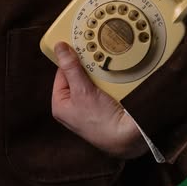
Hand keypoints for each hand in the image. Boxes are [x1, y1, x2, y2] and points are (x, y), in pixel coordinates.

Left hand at [51, 42, 149, 159]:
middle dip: (88, 69)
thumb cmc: (101, 121)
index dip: (70, 61)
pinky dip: (108, 82)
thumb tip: (59, 48)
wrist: (127, 137)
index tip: (79, 49)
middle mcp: (72, 106)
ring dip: (100, 75)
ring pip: (92, 80)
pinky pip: (103, 87)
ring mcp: (88, 106)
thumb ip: (71, 68)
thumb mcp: (82, 91)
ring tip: (106, 76)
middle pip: (77, 75)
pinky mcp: (102, 106)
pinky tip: (114, 83)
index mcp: (60, 105)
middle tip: (95, 63)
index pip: (61, 73)